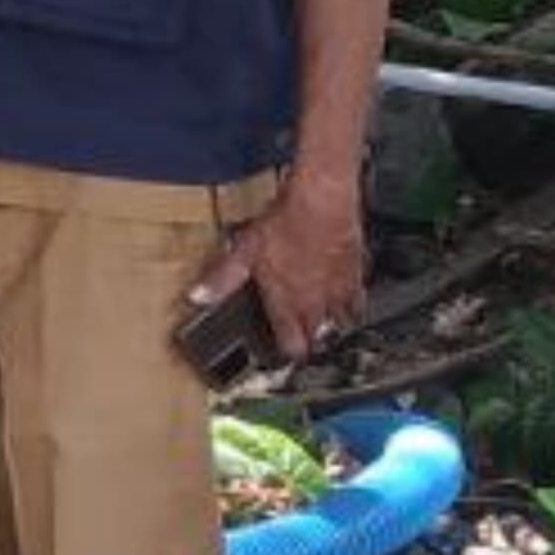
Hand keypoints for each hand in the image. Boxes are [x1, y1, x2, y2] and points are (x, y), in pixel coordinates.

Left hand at [189, 174, 365, 362]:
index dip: (287, 353)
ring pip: (341, 322)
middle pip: (318, 337)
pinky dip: (351, 303)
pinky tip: (346, 298)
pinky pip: (358, 299)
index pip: (291, 345)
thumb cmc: (285, 224)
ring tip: (325, 325)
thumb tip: (197, 297)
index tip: (282, 353)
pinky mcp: (355, 273)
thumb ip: (221, 279)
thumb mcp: (244, 250)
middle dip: (309, 342)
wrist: (322, 201)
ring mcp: (339, 289)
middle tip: (302, 340)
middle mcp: (315, 302)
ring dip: (332, 326)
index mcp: (287, 302)